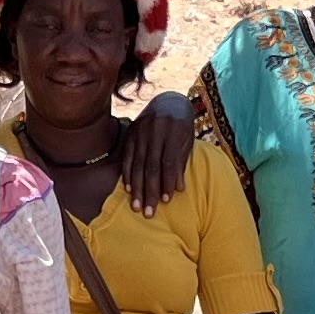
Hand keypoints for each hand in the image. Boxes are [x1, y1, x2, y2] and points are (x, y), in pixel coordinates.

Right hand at [120, 92, 196, 215]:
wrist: (168, 102)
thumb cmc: (182, 127)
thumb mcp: (187, 141)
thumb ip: (181, 163)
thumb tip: (177, 189)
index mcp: (173, 130)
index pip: (168, 161)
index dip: (167, 181)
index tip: (165, 200)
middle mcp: (155, 129)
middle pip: (151, 165)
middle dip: (150, 190)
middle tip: (149, 212)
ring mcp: (140, 131)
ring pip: (137, 163)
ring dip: (137, 187)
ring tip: (137, 207)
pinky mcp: (130, 133)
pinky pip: (127, 156)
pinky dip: (128, 174)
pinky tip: (129, 189)